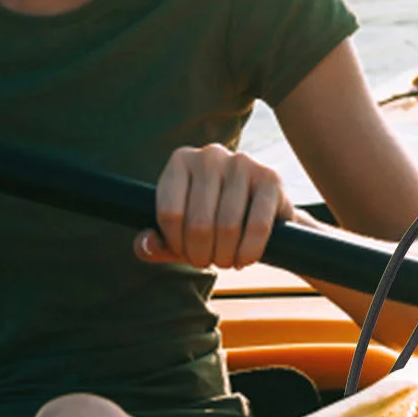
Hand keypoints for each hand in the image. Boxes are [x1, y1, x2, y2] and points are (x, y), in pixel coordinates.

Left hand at [134, 144, 295, 269]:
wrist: (262, 213)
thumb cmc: (212, 222)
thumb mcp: (178, 234)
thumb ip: (156, 243)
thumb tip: (146, 245)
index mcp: (180, 161)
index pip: (169, 213)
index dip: (176, 244)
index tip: (184, 252)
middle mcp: (209, 155)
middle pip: (198, 223)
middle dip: (202, 255)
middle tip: (209, 261)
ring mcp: (242, 162)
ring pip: (227, 227)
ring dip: (225, 257)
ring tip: (226, 260)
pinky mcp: (270, 177)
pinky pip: (257, 226)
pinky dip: (249, 252)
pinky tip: (246, 258)